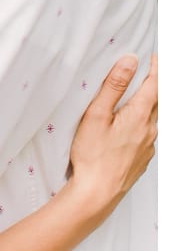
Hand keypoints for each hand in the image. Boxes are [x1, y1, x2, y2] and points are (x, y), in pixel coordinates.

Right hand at [65, 53, 156, 217]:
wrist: (98, 192)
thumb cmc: (93, 155)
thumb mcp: (97, 115)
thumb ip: (114, 87)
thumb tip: (130, 61)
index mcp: (139, 115)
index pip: (155, 85)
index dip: (156, 69)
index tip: (153, 58)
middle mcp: (150, 130)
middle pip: (157, 102)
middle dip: (153, 86)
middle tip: (145, 73)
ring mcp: (148, 146)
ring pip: (151, 119)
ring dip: (146, 106)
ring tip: (133, 99)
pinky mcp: (142, 158)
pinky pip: (146, 135)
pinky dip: (140, 124)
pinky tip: (127, 128)